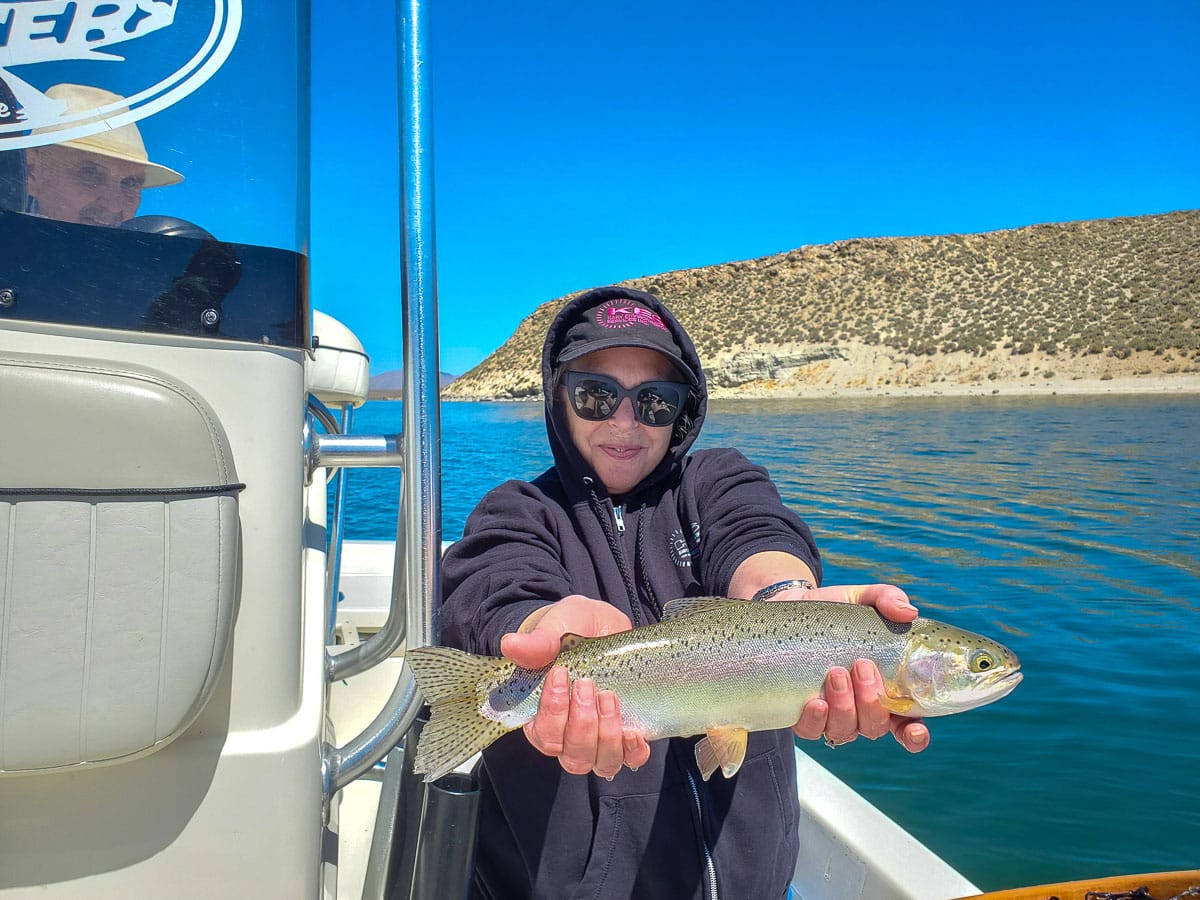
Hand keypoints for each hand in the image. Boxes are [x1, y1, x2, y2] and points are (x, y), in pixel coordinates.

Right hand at [500, 595, 651, 776]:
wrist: (602, 624)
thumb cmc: (571, 629)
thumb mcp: (556, 627)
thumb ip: (538, 642)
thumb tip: (511, 644)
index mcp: (543, 715)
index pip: (542, 734)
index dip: (552, 711)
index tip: (560, 674)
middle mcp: (569, 736)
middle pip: (572, 756)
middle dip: (582, 723)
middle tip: (588, 684)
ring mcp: (599, 740)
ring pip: (600, 763)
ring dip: (606, 735)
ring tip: (609, 697)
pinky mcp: (626, 735)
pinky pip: (631, 759)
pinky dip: (633, 751)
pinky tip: (635, 733)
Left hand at [784, 583, 929, 752]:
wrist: (789, 607)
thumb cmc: (834, 610)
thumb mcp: (861, 598)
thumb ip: (887, 599)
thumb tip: (909, 611)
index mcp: (886, 690)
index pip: (907, 725)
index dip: (914, 735)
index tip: (914, 730)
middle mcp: (861, 708)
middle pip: (876, 727)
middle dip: (872, 701)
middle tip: (862, 665)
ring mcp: (831, 714)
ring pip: (845, 730)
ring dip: (845, 707)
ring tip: (835, 672)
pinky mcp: (801, 714)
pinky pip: (812, 731)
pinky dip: (816, 720)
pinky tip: (815, 701)